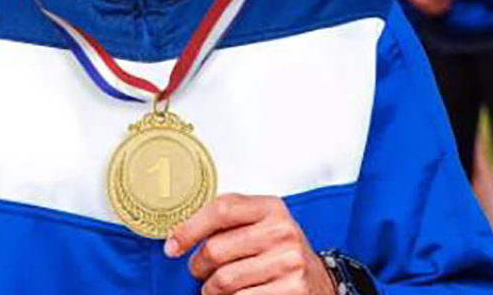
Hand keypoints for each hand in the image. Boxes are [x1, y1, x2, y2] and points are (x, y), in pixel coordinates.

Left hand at [164, 193, 335, 294]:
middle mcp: (282, 231)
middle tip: (197, 271)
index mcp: (271, 207)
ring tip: (212, 288)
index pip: (221, 210)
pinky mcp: (292, 291)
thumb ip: (228, 219)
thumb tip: (180, 234)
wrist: (320, 280)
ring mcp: (288, 262)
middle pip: (217, 249)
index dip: (190, 229)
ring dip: (210, 289)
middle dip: (198, 265)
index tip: (172, 247)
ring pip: (225, 280)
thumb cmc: (279, 249)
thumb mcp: (260, 223)